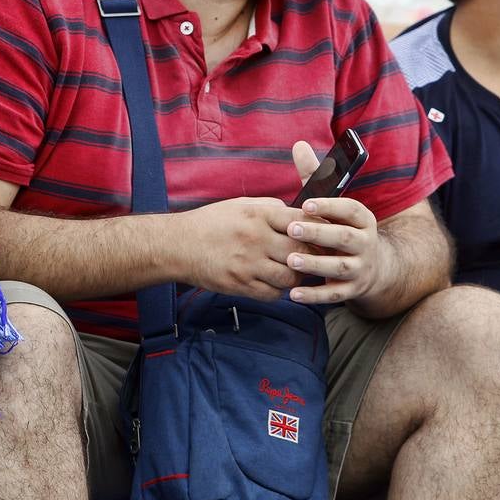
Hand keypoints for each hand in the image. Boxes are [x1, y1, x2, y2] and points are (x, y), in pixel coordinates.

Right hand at [174, 198, 309, 300]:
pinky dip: (278, 290)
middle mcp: (255, 239)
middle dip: (312, 255)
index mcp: (257, 216)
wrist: (178, 245)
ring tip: (294, 271)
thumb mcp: (240, 205)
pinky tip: (275, 282)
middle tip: (315, 257)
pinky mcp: (240, 285)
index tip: (321, 233)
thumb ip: (269, 207)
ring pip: (290, 277)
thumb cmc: (210, 223)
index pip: (300, 221)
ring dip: (297, 276)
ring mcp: (248, 265)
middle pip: (301, 251)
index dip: (316, 228)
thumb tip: (296, 213)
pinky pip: (272, 294)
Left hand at [283, 141, 385, 303]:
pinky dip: (314, 296)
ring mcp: (360, 269)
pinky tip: (293, 294)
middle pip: (344, 238)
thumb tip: (298, 144)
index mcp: (362, 219)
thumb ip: (315, 177)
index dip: (330, 206)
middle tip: (292, 228)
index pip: (350, 210)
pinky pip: (334, 295)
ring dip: (315, 265)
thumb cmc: (341, 228)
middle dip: (319, 233)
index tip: (306, 203)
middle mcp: (365, 244)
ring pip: (339, 267)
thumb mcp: (333, 205)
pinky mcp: (352, 291)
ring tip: (291, 261)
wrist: (374, 268)